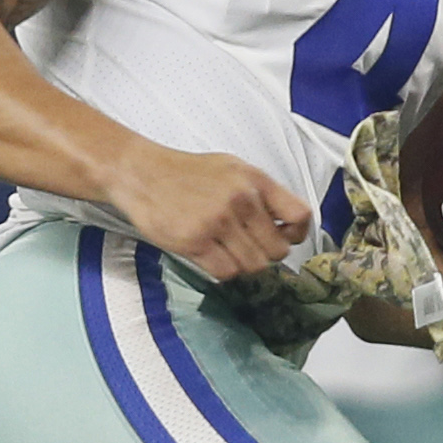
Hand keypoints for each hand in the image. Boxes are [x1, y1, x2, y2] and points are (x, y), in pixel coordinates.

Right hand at [106, 143, 313, 280]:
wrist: (142, 174)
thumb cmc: (187, 174)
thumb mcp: (233, 169)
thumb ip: (262, 194)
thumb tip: (288, 226)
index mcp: (254, 180)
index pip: (300, 215)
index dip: (296, 234)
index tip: (285, 237)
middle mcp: (240, 199)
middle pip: (277, 250)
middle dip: (266, 255)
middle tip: (247, 247)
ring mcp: (218, 221)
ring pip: (254, 265)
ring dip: (243, 264)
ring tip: (226, 250)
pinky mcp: (195, 241)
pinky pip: (227, 273)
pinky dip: (222, 270)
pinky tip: (211, 255)